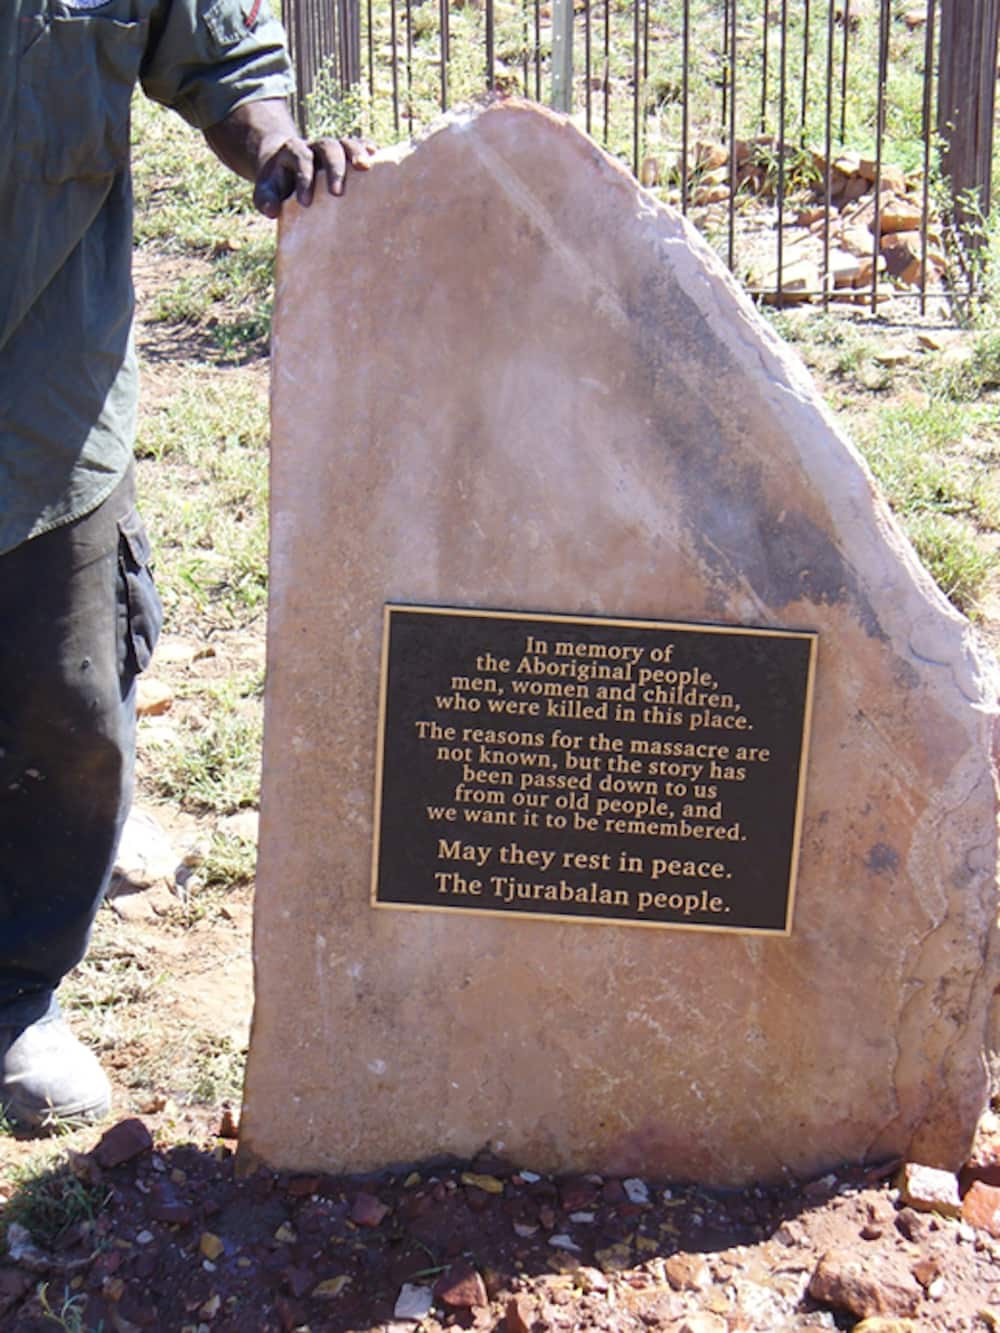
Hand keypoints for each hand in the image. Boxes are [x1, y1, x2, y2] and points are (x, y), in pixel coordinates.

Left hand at [253, 136, 375, 217]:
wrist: (284, 168)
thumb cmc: (277, 186)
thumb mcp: (265, 192)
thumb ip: (265, 199)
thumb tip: (273, 210)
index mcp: (293, 152)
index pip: (301, 159)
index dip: (304, 178)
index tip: (306, 203)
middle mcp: (314, 146)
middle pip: (327, 146)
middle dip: (334, 168)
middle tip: (337, 193)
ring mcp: (332, 148)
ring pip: (345, 142)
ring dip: (356, 153)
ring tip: (366, 167)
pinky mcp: (345, 153)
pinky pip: (358, 145)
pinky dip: (367, 148)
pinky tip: (377, 157)